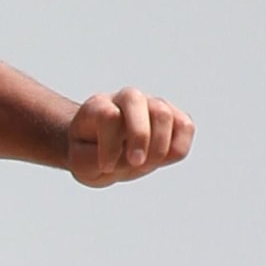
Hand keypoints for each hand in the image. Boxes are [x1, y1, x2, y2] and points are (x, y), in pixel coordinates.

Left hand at [66, 87, 194, 187]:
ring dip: (158, 146)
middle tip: (135, 162)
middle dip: (139, 135)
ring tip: (145, 165)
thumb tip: (132, 157)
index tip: (105, 167)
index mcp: (97, 106)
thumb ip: (96, 161)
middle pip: (135, 100)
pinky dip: (178, 148)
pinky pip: (186, 126)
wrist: (101, 151)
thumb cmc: (88, 155)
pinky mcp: (173, 118)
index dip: (110, 146)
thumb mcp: (80, 164)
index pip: (107, 115)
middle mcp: (126, 99)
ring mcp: (152, 105)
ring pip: (163, 113)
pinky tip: (160, 160)